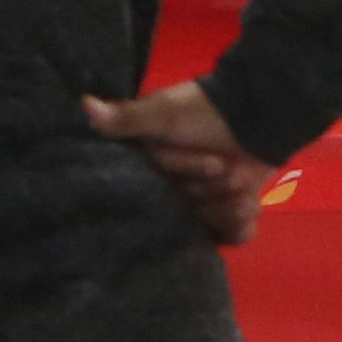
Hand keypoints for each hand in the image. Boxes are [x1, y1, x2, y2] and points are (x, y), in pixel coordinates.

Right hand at [84, 80, 278, 246]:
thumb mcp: (164, 114)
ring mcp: (201, 203)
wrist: (258, 111)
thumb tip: (84, 105)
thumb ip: (127, 119)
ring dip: (228, 212)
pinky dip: (241, 229)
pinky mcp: (225, 211)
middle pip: (183, 216)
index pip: (155, 195)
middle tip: (227, 171)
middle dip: (210, 197)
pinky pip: (227, 237)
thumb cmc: (206, 111)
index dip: (187, 178)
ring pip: (206, 229)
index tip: (212, 164)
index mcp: (151, 170)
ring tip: (244, 192)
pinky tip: (250, 210)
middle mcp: (171, 191)